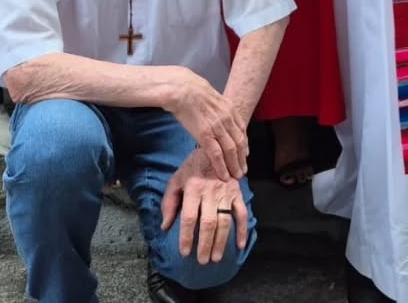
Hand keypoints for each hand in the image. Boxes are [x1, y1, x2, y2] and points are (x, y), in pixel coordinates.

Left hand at [161, 149, 248, 263]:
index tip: (185, 253)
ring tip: (216, 257)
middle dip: (205, 244)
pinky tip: (239, 244)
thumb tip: (165, 226)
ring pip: (225, 220)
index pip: (190, 217)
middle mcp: (211, 191)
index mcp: (194, 187)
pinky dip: (242, 230)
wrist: (216, 147)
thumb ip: (169, 202)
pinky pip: (242, 213)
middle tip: (202, 261)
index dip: (187, 237)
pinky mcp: (238, 192)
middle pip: (209, 222)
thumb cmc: (192, 167)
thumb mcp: (176, 180)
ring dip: (221, 241)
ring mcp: (226, 192)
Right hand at [165, 70, 248, 180]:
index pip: (242, 131)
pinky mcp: (205, 135)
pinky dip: (222, 166)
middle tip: (243, 171)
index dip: (245, 145)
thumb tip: (220, 118)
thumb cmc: (195, 92)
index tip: (245, 155)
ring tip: (236, 176)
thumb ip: (220, 110)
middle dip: (242, 159)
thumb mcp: (214, 99)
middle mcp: (228, 119)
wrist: (184, 90)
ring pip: (231, 151)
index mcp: (231, 110)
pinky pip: (217, 154)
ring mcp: (218, 127)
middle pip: (239, 143)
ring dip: (235, 165)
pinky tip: (224, 175)